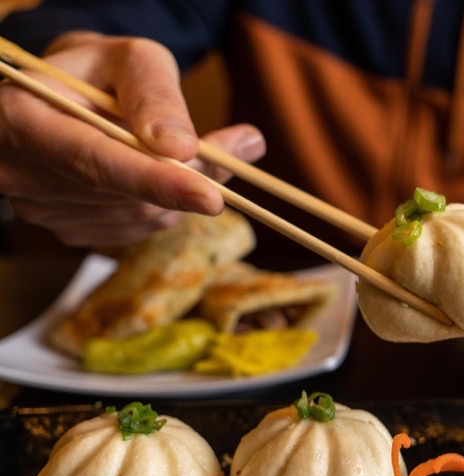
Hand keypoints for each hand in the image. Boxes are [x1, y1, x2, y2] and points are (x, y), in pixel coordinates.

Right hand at [0, 32, 265, 246]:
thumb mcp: (131, 59)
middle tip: (241, 144)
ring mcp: (43, 210)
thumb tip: (184, 148)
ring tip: (203, 149)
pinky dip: (171, 203)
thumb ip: (157, 96)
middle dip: (192, 176)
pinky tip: (171, 174)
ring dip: (186, 189)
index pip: (94, 163)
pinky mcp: (70, 229)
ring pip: (140, 218)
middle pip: (125, 196)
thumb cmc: (101, 70)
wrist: (68, 95)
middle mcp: (23, 174)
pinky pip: (140, 228)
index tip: (211, 196)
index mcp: (25, 121)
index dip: (155, 183)